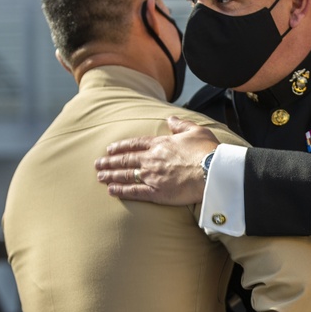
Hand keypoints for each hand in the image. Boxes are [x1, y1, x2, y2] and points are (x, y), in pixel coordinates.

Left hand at [95, 116, 219, 205]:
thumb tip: (170, 119)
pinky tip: (111, 190)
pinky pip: (134, 192)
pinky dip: (121, 191)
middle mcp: (152, 159)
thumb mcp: (196, 130)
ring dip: (111, 175)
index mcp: (161, 144)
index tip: (110, 148)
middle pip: (126, 160)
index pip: (135, 144)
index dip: (121, 146)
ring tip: (99, 176)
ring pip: (126, 175)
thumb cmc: (207, 151)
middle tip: (97, 163)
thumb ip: (180, 124)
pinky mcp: (157, 193)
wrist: (213, 171)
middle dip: (110, 161)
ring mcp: (153, 176)